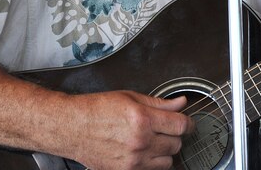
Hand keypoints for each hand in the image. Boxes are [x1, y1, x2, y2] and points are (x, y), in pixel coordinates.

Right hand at [65, 91, 194, 169]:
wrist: (72, 127)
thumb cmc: (97, 109)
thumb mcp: (130, 97)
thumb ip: (159, 103)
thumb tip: (180, 103)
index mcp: (143, 119)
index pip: (181, 125)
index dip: (188, 123)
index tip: (186, 122)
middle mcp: (140, 142)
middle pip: (177, 144)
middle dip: (174, 135)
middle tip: (164, 128)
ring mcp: (133, 160)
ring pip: (168, 161)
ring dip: (165, 151)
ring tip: (152, 141)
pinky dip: (152, 163)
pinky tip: (143, 152)